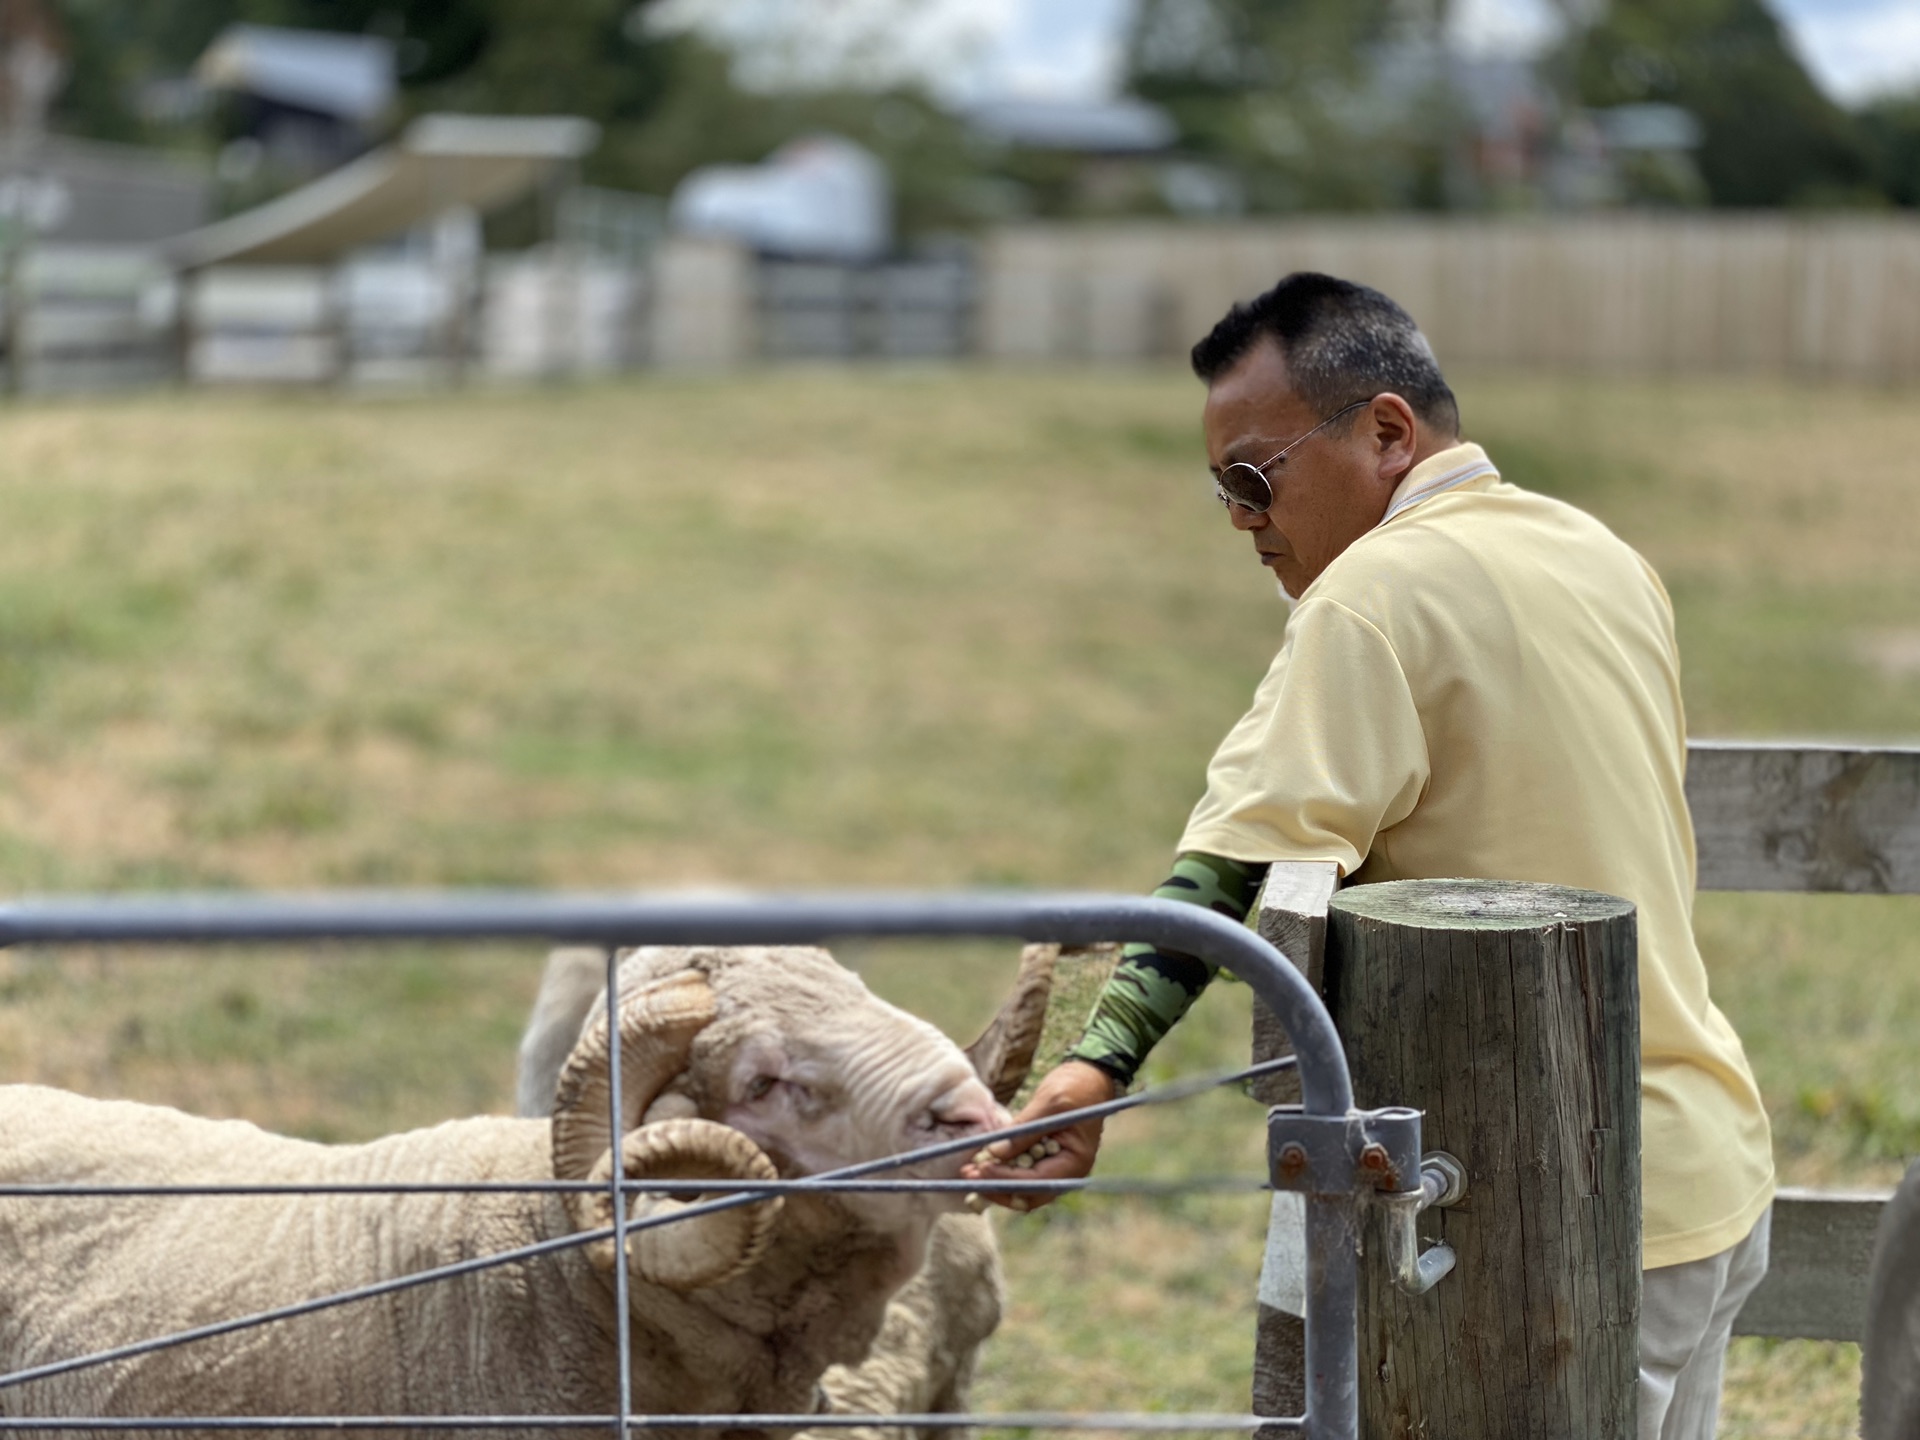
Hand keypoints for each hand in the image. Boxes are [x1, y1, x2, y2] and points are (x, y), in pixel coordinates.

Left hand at [959, 1060, 1117, 1212]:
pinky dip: (1002, 1172)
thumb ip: (1024, 1130)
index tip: (980, 1168)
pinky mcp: (1046, 1160)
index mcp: (1075, 1162)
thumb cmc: (1075, 1087)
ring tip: (968, 1171)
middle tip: (967, 1175)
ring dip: (995, 1182)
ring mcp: (1056, 1168)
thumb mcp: (1050, 1103)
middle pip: (1027, 1194)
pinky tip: (982, 1163)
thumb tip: (995, 1153)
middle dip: (996, 1187)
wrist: (1090, 1079)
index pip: (1035, 1182)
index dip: (1005, 1178)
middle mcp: (1067, 1172)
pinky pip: (1022, 1175)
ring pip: (1022, 1189)